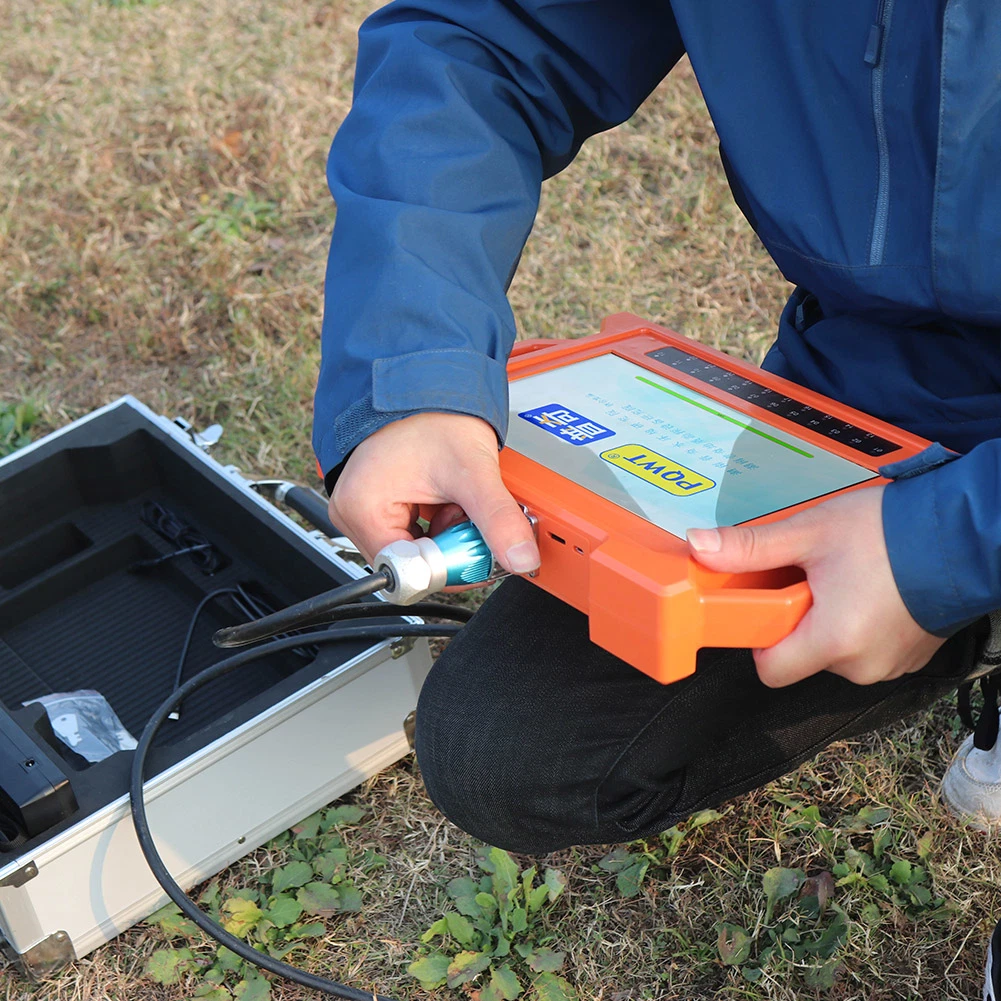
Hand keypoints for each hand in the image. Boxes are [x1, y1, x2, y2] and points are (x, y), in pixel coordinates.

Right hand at [328, 412, 539, 578]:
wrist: (428, 380)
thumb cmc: (432, 414)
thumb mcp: (471, 471)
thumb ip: (498, 519)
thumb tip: (521, 559)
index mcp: (361, 509)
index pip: (408, 572)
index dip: (448, 568)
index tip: (476, 550)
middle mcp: (353, 514)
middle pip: (412, 565)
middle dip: (450, 547)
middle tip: (469, 513)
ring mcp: (365, 510)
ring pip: (417, 552)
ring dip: (447, 535)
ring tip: (457, 499)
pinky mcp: (380, 506)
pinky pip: (415, 535)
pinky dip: (439, 524)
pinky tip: (448, 499)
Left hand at [686, 485, 944, 686]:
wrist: (966, 532)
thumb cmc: (890, 531)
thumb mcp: (808, 533)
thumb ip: (751, 547)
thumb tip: (700, 547)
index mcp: (832, 642)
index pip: (770, 670)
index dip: (760, 638)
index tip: (767, 604)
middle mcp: (862, 666)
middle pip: (802, 658)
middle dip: (797, 620)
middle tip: (812, 578)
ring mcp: (890, 667)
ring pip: (833, 653)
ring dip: (829, 622)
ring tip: (847, 579)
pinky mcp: (909, 659)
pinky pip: (865, 651)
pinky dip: (858, 625)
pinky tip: (870, 589)